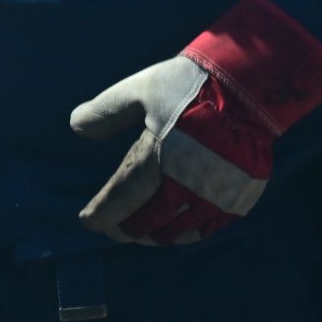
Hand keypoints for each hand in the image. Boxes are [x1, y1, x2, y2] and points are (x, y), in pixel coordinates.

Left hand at [71, 0, 321, 245]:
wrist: (246, 87)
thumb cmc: (187, 86)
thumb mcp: (138, 90)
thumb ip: (106, 112)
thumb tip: (75, 127)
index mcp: (159, 158)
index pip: (123, 197)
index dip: (103, 213)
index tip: (88, 221)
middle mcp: (187, 185)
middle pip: (147, 222)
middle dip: (125, 228)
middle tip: (112, 227)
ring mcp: (215, 196)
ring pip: (177, 233)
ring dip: (154, 235)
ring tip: (140, 231)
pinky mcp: (238, 199)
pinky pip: (207, 229)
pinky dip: (186, 234)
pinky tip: (176, 230)